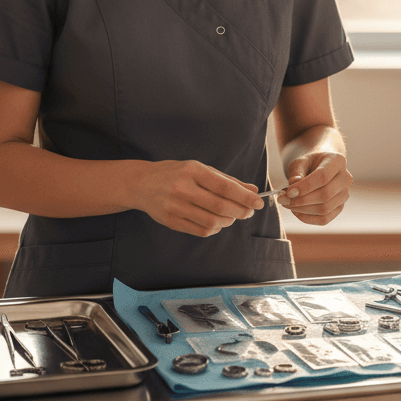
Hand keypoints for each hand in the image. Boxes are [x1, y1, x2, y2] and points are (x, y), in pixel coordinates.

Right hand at [131, 160, 263, 236]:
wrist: (142, 183)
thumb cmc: (176, 174)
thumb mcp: (200, 169)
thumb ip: (227, 180)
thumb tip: (252, 190)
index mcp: (192, 171)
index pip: (224, 186)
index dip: (244, 196)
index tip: (258, 202)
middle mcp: (182, 188)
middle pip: (220, 206)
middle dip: (240, 211)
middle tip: (248, 211)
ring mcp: (175, 207)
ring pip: (212, 221)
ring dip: (229, 221)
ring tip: (232, 216)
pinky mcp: (171, 222)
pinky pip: (201, 231)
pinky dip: (215, 228)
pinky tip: (217, 222)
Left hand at [278, 151, 351, 224]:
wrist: (320, 167)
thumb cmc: (309, 163)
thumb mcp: (300, 162)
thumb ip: (296, 173)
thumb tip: (292, 190)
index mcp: (337, 161)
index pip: (322, 176)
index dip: (304, 187)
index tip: (287, 192)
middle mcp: (346, 178)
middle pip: (325, 195)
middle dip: (300, 200)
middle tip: (283, 200)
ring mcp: (344, 194)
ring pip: (324, 209)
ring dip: (302, 210)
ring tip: (288, 204)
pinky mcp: (339, 207)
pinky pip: (324, 219)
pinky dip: (307, 218)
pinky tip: (296, 211)